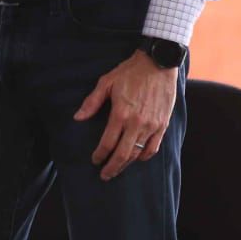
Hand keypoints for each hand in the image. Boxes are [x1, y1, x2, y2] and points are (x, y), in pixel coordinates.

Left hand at [73, 50, 178, 180]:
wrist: (158, 64)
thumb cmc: (130, 72)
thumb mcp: (106, 82)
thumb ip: (92, 102)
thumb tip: (77, 118)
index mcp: (120, 114)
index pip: (108, 143)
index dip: (100, 155)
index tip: (95, 161)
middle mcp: (136, 123)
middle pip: (123, 154)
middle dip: (112, 167)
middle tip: (104, 175)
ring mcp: (151, 126)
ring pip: (138, 154)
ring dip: (127, 164)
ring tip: (118, 169)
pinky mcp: (163, 125)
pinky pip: (153, 148)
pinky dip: (144, 157)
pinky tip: (137, 159)